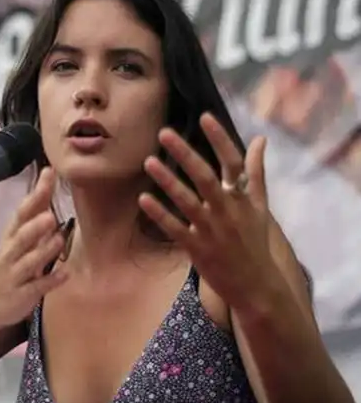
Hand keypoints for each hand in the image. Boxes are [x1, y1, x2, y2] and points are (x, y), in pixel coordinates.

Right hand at [0, 168, 68, 347]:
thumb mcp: (10, 246)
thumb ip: (30, 225)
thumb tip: (47, 198)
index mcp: (8, 240)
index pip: (21, 213)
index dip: (35, 195)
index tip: (49, 174)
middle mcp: (9, 256)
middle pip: (20, 237)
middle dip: (34, 226)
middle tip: (49, 215)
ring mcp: (14, 277)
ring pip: (28, 262)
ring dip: (43, 251)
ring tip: (58, 240)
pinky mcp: (21, 297)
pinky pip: (36, 288)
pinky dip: (50, 281)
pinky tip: (65, 274)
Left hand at [138, 113, 290, 308]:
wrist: (256, 285)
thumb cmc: (255, 241)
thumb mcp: (260, 205)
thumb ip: (255, 171)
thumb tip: (259, 139)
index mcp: (243, 197)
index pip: (233, 162)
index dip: (220, 139)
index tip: (205, 117)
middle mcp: (228, 211)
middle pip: (206, 177)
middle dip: (186, 154)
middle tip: (164, 133)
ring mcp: (212, 230)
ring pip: (187, 201)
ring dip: (167, 180)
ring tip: (148, 161)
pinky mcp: (197, 249)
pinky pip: (175, 228)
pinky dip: (160, 214)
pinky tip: (143, 199)